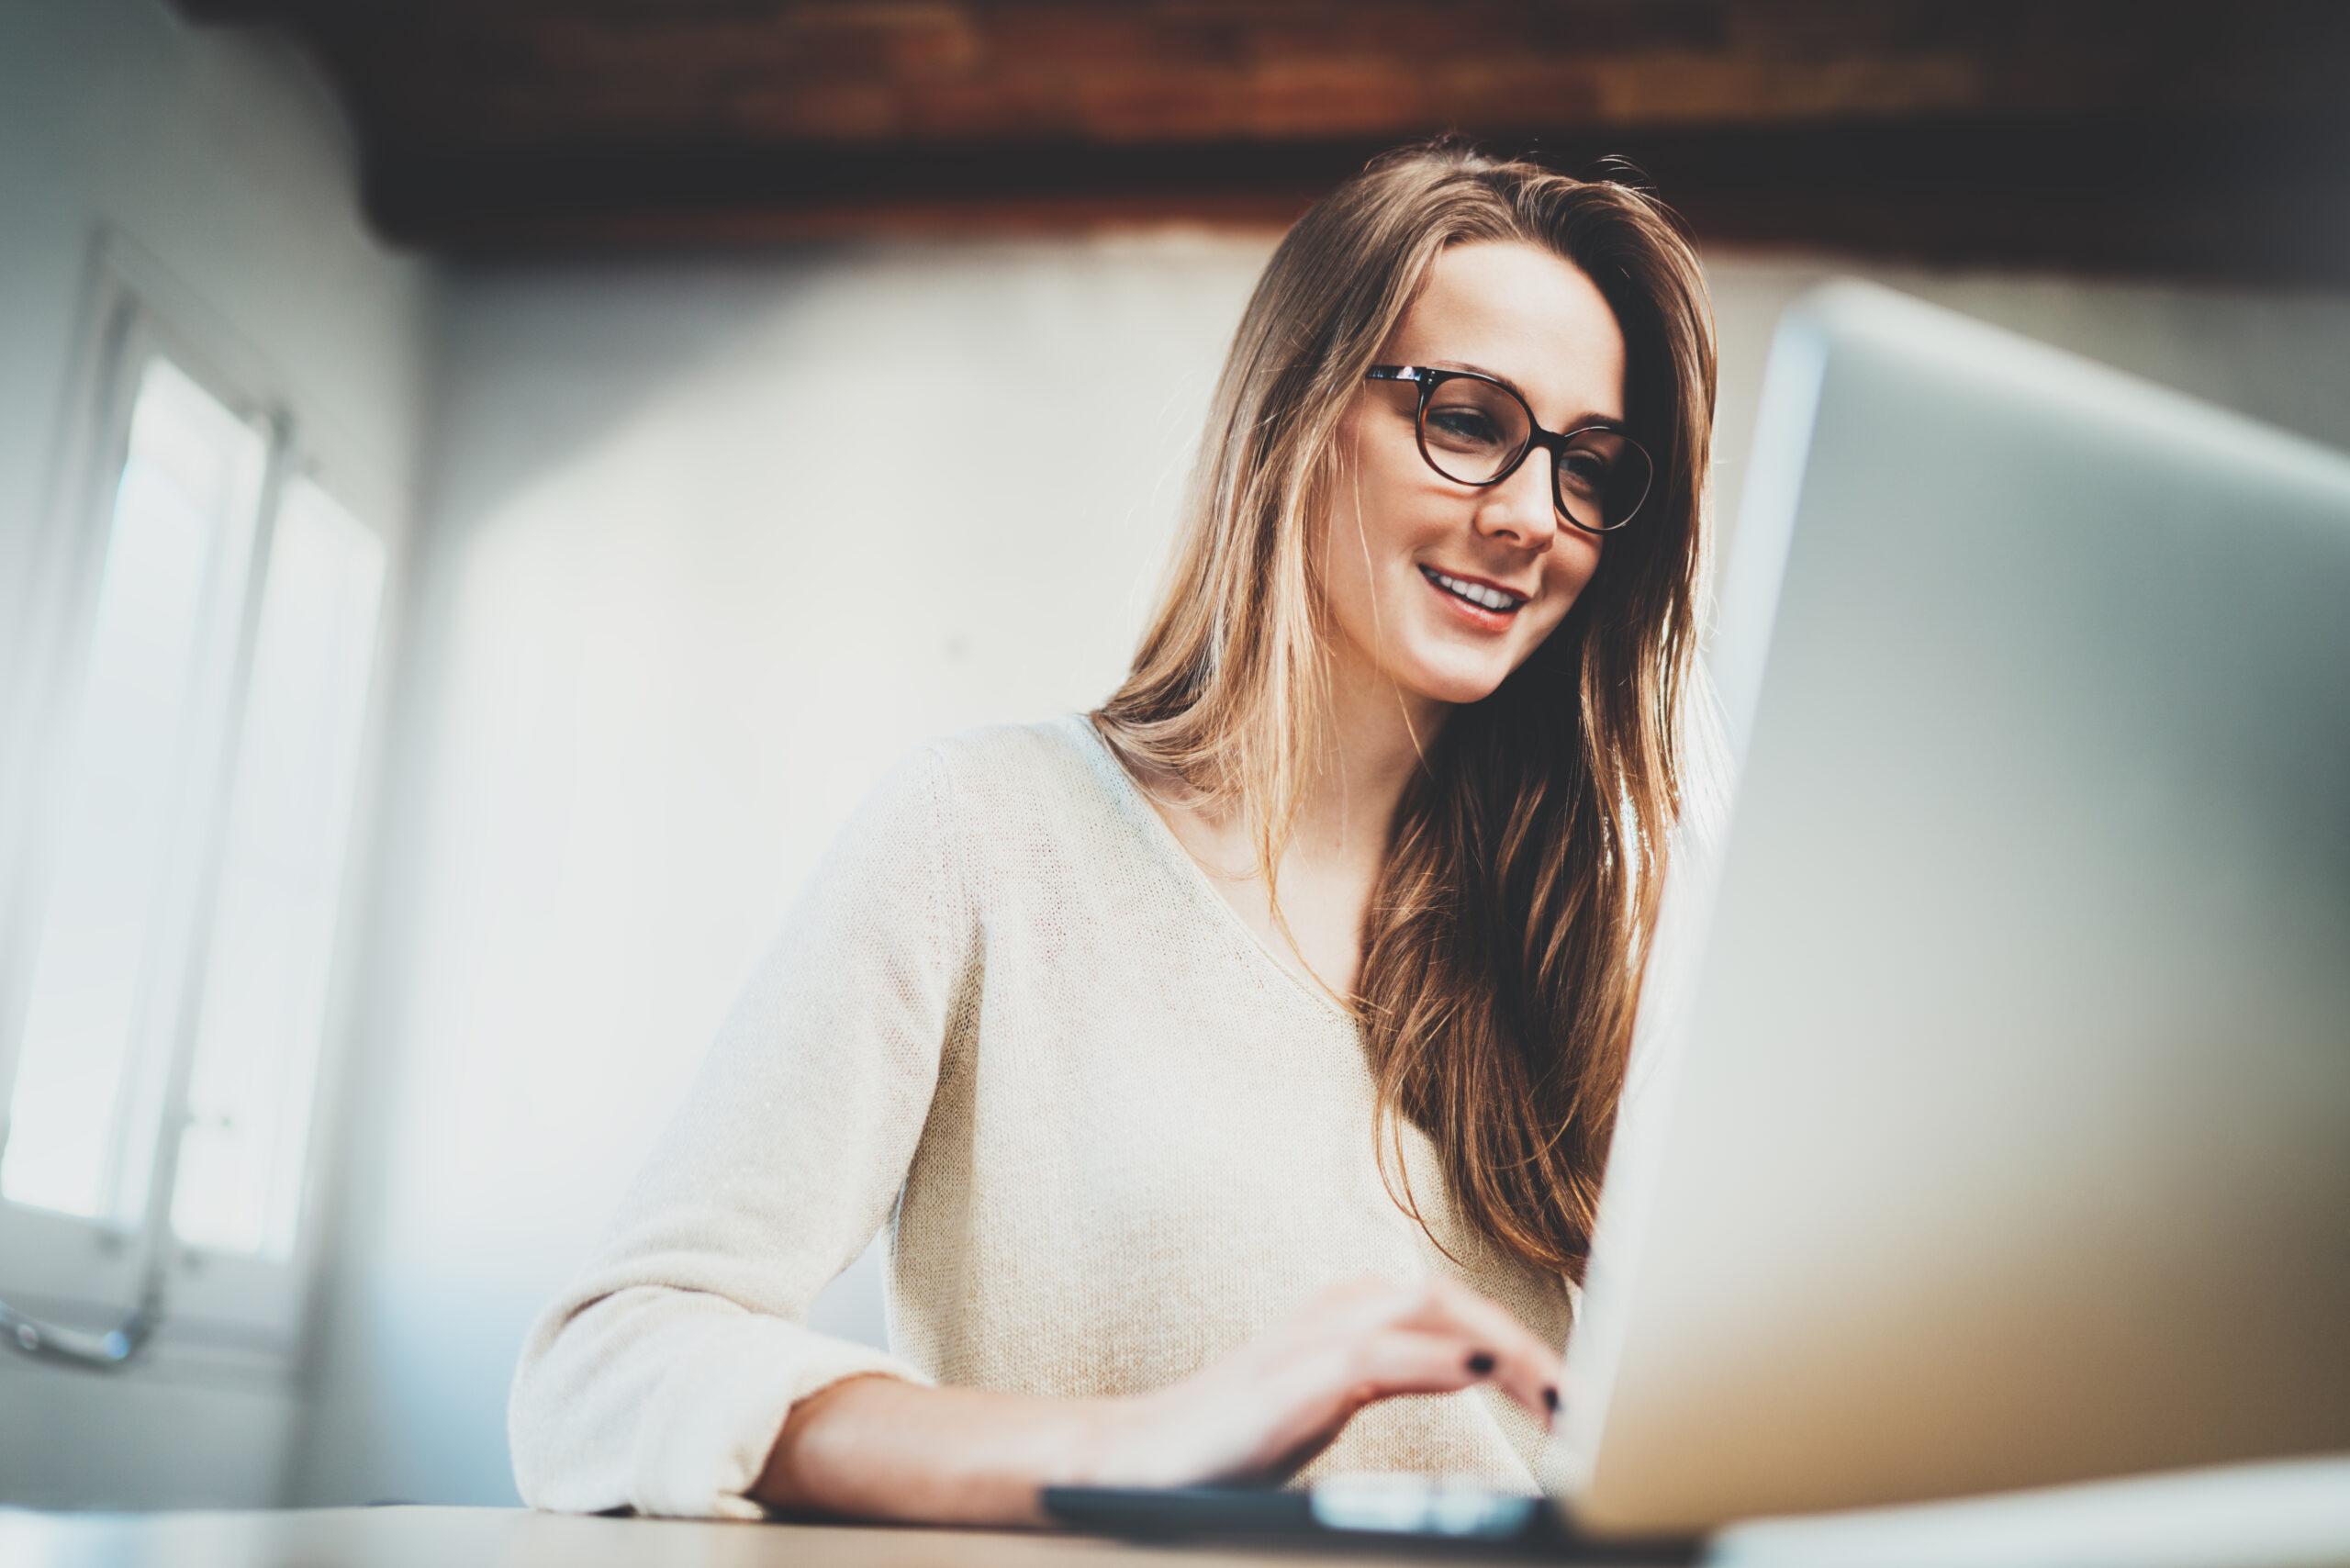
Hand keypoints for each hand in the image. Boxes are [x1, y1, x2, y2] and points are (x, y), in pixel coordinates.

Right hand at [1075, 1273, 1563, 1488]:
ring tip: (1561, 1395)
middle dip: (1526, 1343)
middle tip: (1588, 1402)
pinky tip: (1480, 1369)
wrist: (1135, 1463)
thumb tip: (1472, 1370)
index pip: (1452, 1311)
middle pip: (1450, 1300)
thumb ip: (1394, 1375)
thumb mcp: (1329, 1403)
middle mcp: (1335, 1311)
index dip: (1521, 1342)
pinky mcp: (1292, 1378)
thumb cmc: (1229, 1443)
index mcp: (1348, 1315)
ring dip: (1501, 1347)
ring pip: (1425, 1310)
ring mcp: (1312, 1338)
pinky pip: (1378, 1352)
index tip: (1577, 1391)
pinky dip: (1435, 1357)